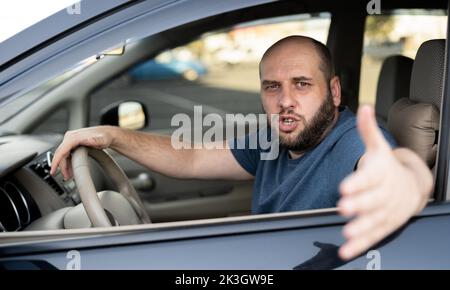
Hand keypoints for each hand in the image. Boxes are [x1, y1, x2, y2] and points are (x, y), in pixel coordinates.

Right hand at [50, 126, 116, 179]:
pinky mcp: (73, 143)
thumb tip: (89, 140)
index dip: (56, 161)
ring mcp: (71, 140)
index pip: (61, 150)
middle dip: (61, 167)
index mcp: (74, 137)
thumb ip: (95, 140)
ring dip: (65, 166)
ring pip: (63, 155)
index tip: (53, 170)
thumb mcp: (101, 139)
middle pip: (60, 154)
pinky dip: (68, 162)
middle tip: (65, 177)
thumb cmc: (104, 137)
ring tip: (69, 176)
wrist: (107, 134)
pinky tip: (71, 170)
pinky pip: (67, 154)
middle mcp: (70, 137)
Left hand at [337, 105, 432, 259]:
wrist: (413, 187)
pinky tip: (346, 250)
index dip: (357, 183)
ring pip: (373, 221)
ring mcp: (385, 212)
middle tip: (343, 207)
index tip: (344, 186)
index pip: (369, 178)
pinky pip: (372, 236)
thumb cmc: (388, 167)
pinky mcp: (383, 226)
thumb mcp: (379, 148)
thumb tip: (364, 107)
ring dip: (360, 228)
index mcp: (381, 174)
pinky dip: (360, 244)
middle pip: (371, 200)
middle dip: (358, 205)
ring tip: (347, 233)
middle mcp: (384, 194)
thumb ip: (368, 131)